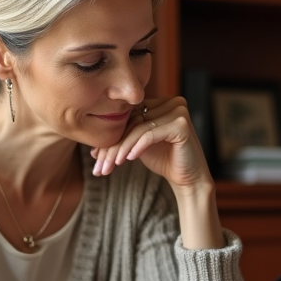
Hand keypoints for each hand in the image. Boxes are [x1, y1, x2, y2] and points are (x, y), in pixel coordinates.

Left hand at [90, 96, 211, 189]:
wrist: (187, 179)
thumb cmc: (164, 160)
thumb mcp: (139, 145)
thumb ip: (124, 136)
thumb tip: (93, 146)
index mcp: (161, 102)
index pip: (130, 116)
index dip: (112, 136)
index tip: (96, 157)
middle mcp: (172, 102)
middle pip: (133, 121)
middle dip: (114, 145)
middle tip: (99, 165)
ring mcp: (179, 110)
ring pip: (139, 128)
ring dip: (121, 148)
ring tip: (110, 165)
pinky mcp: (182, 124)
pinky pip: (150, 134)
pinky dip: (137, 147)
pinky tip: (128, 160)